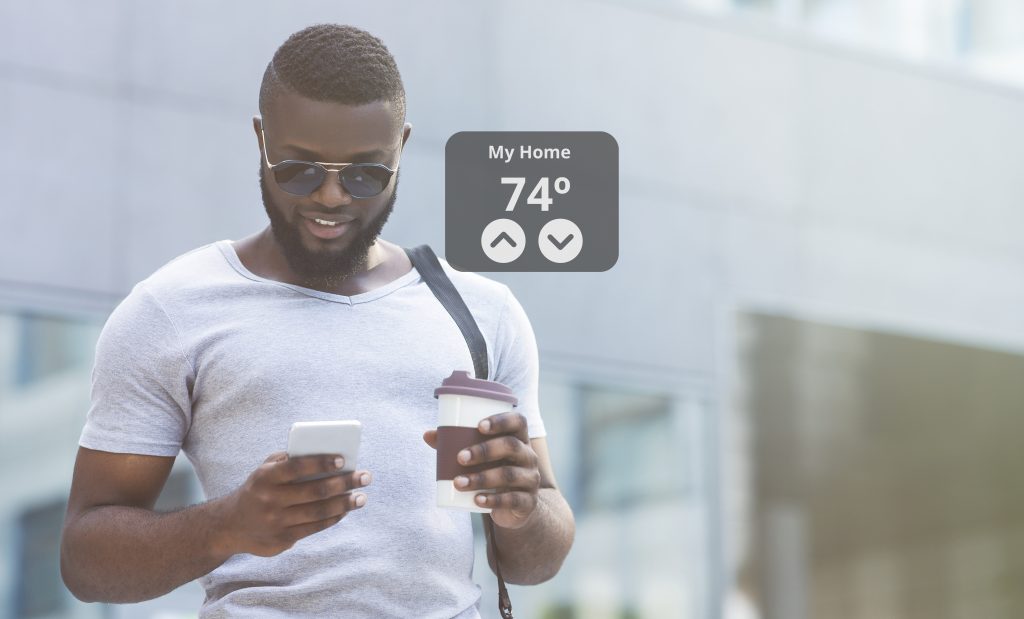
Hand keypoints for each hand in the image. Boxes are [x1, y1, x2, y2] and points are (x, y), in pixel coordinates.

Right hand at [216, 451, 371, 556]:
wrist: (230, 526)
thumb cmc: (258, 489)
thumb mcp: (264, 470)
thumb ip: (288, 460)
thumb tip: (325, 454)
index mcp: (265, 477)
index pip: (297, 466)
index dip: (321, 462)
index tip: (343, 460)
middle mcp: (270, 499)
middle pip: (315, 491)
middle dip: (344, 483)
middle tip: (365, 476)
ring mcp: (276, 522)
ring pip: (318, 512)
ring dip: (345, 504)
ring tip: (361, 497)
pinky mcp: (282, 540)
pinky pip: (314, 528)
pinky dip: (333, 518)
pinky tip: (345, 510)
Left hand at [423, 412, 539, 529]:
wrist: (516, 506)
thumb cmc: (494, 471)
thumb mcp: (481, 458)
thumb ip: (456, 444)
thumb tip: (428, 435)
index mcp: (519, 439)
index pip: (518, 422)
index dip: (501, 420)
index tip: (479, 425)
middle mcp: (529, 456)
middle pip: (512, 446)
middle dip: (484, 450)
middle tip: (460, 457)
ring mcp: (530, 479)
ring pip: (509, 474)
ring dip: (481, 478)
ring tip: (458, 482)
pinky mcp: (528, 502)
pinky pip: (512, 499)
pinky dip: (493, 500)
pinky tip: (477, 500)